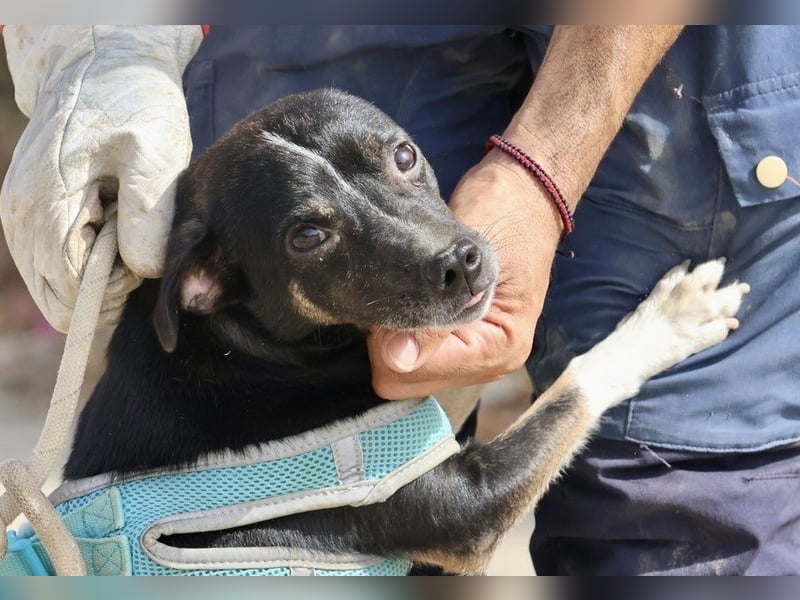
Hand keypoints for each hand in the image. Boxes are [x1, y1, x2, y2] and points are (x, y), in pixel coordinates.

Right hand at [0, 26, 201, 331]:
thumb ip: (149, 213)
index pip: (75, 289)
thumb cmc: (135, 105)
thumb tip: (142, 269)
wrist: (103, 66)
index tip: (143, 255)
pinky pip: (54, 266)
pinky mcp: (29, 216)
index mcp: (47, 206)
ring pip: (55, 288)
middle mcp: (21, 219)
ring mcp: (19, 218)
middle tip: (137, 247)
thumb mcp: (156, 153)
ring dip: (96, 276)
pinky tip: (112, 227)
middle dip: (105, 291)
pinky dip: (86, 261)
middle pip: (59, 300)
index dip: (116, 288)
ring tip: (125, 231)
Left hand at [368, 149, 562, 399]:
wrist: (525, 190)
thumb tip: (398, 358)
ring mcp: (472, 356)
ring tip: (402, 290)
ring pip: (401, 370)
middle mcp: (488, 364)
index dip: (389, 339)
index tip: (390, 295)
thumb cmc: (504, 212)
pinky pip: (409, 355)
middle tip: (394, 290)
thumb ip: (436, 312)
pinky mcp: (456, 343)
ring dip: (391, 334)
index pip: (413, 374)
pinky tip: (405, 298)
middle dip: (387, 341)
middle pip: (403, 380)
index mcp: (500, 349)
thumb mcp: (468, 258)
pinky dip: (397, 331)